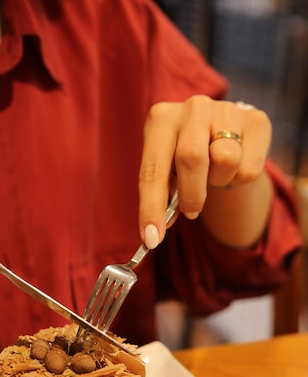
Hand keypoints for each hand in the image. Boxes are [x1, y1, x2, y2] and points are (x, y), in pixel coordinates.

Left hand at [138, 95, 271, 247]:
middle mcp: (193, 107)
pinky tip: (235, 166)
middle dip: (191, 196)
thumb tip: (154, 233)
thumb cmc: (186, 160)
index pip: (152, 169)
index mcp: (161, 119)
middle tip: (191, 212)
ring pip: (225, 160)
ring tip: (214, 175)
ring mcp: (226, 109)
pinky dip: (240, 180)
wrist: (224, 135)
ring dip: (218, 182)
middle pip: (192, 159)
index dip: (151, 207)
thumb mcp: (167, 171)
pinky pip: (249, 168)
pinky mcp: (256, 120)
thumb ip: (161, 196)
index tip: (151, 239)